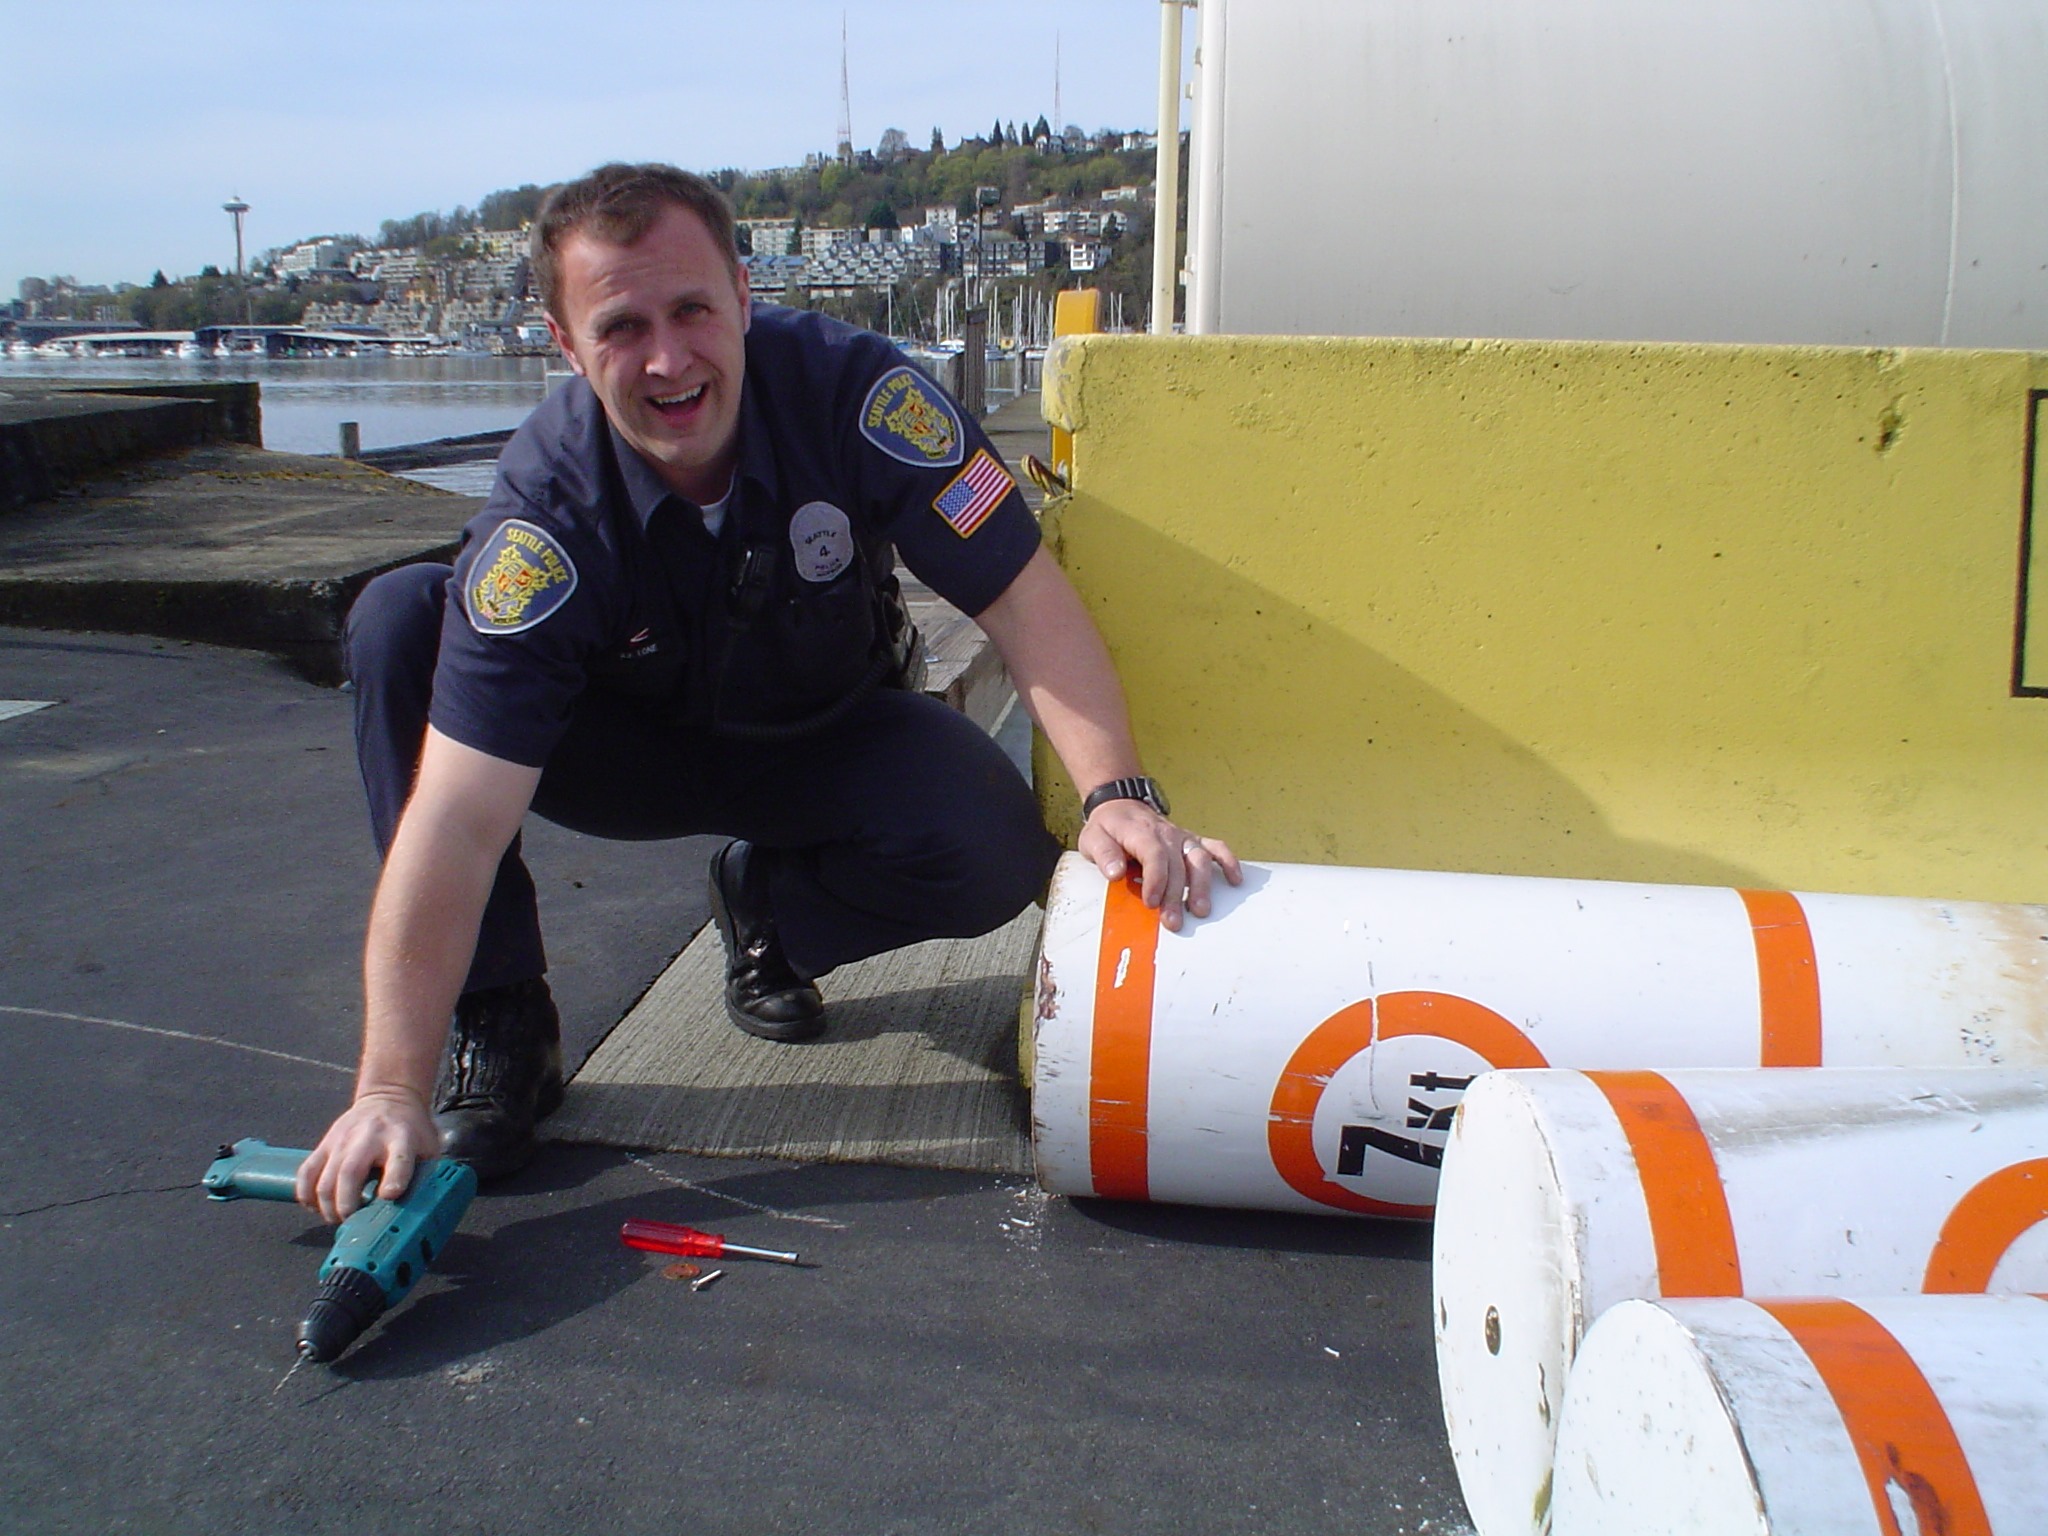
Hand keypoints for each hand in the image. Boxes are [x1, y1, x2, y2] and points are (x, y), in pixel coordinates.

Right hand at [295, 1087, 440, 1223]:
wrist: (388, 1097)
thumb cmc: (410, 1129)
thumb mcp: (428, 1146)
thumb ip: (427, 1174)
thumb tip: (428, 1210)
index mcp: (402, 1138)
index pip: (399, 1159)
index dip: (394, 1179)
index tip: (389, 1196)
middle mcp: (370, 1138)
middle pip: (350, 1173)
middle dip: (347, 1204)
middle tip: (351, 1220)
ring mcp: (343, 1140)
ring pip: (325, 1177)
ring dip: (327, 1205)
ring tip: (337, 1218)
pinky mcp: (325, 1143)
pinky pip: (307, 1172)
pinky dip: (306, 1194)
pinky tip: (315, 1206)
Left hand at [1079, 799, 1243, 931]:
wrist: (1120, 806)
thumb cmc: (1107, 829)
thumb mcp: (1093, 839)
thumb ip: (1104, 854)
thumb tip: (1115, 872)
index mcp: (1141, 832)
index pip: (1154, 854)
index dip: (1155, 879)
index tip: (1150, 902)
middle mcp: (1167, 834)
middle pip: (1177, 864)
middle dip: (1177, 894)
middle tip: (1172, 922)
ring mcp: (1182, 837)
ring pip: (1199, 858)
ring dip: (1202, 885)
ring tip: (1200, 910)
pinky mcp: (1192, 841)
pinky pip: (1215, 848)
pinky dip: (1228, 862)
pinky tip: (1235, 880)